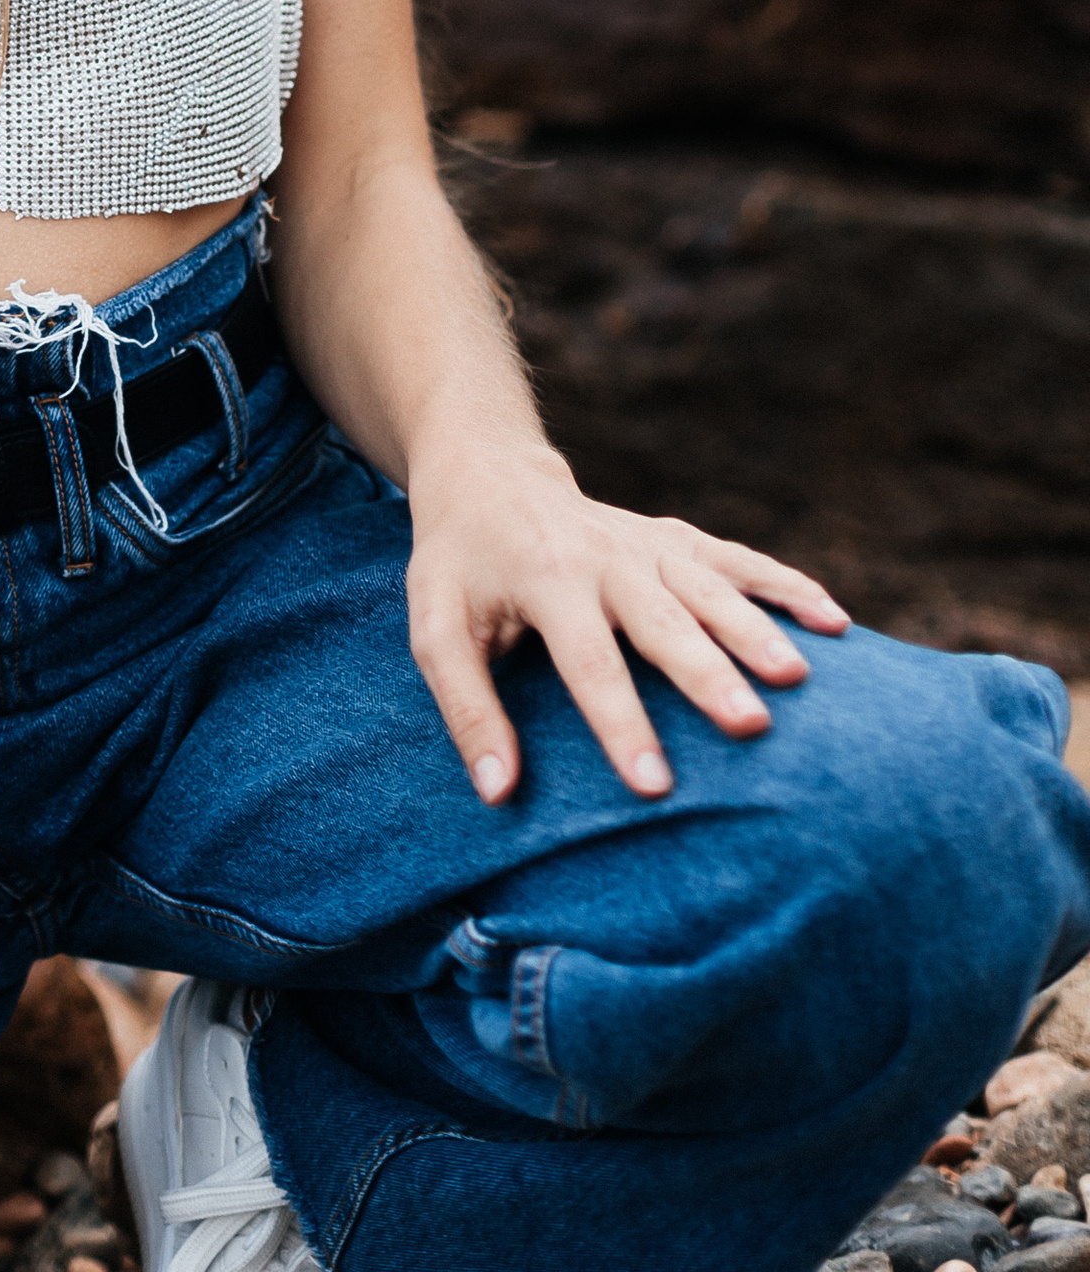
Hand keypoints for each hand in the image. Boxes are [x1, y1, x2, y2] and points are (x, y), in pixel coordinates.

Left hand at [404, 442, 849, 804]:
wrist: (490, 479)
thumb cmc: (462, 569)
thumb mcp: (436, 630)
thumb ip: (467, 709)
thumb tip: (498, 793)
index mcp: (545, 580)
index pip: (588, 662)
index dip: (621, 723)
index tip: (655, 785)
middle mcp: (605, 557)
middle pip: (663, 621)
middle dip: (707, 673)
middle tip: (751, 726)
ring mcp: (647, 544)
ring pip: (710, 587)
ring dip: (757, 627)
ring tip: (799, 677)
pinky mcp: (675, 538)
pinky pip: (739, 559)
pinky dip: (787, 585)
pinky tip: (836, 622)